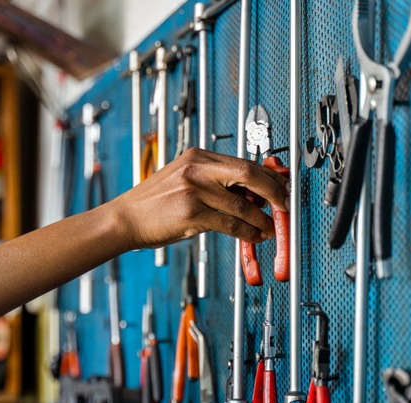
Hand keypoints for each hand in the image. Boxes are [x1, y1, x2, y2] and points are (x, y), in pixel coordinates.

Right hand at [109, 148, 289, 249]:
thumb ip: (216, 184)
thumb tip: (253, 194)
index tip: (282, 187)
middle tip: (286, 205)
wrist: (124, 219)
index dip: (268, 175)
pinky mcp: (191, 213)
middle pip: (249, 174)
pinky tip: (254, 236)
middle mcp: (196, 169)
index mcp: (197, 157)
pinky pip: (230, 223)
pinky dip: (248, 232)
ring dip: (263, 219)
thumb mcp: (184, 182)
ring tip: (272, 228)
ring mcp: (193, 190)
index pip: (243, 162)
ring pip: (243, 204)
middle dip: (274, 191)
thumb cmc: (154, 205)